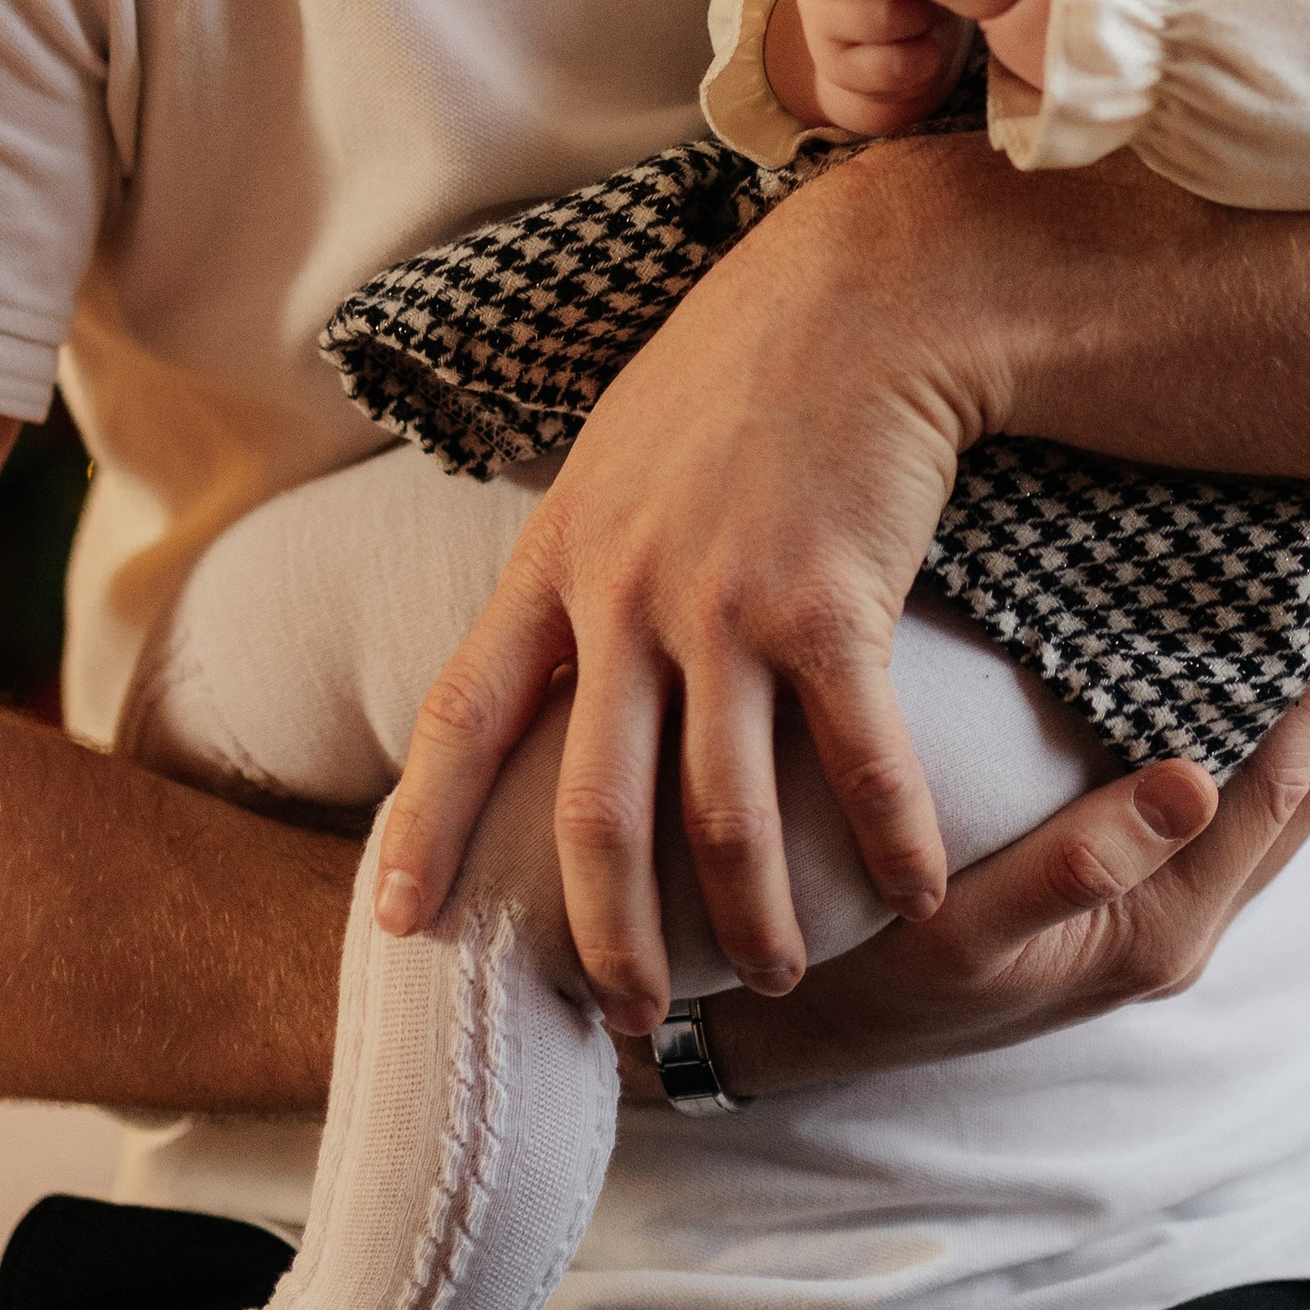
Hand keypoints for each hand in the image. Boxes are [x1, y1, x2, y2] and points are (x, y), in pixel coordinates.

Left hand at [375, 141, 992, 1029]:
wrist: (862, 292)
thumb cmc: (745, 368)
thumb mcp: (620, 453)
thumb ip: (580, 556)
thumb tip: (549, 651)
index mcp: (557, 556)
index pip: (462, 714)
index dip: (423, 829)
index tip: (396, 928)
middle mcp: (626, 594)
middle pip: (592, 815)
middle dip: (607, 938)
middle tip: (630, 1017)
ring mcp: (728, 604)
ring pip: (721, 817)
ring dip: (752, 921)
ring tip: (774, 977)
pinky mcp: (835, 607)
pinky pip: (860, 765)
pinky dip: (891, 848)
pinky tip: (913, 898)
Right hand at [616, 586, 1309, 1101]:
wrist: (813, 1033)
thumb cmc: (877, 977)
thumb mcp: (963, 925)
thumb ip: (1078, 859)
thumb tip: (1198, 777)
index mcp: (1162, 930)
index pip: (1278, 786)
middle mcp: (1181, 926)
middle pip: (1307, 791)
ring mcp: (1161, 916)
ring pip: (1278, 799)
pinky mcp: (1133, 899)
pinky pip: (1235, 804)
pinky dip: (1269, 732)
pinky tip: (1259, 675)